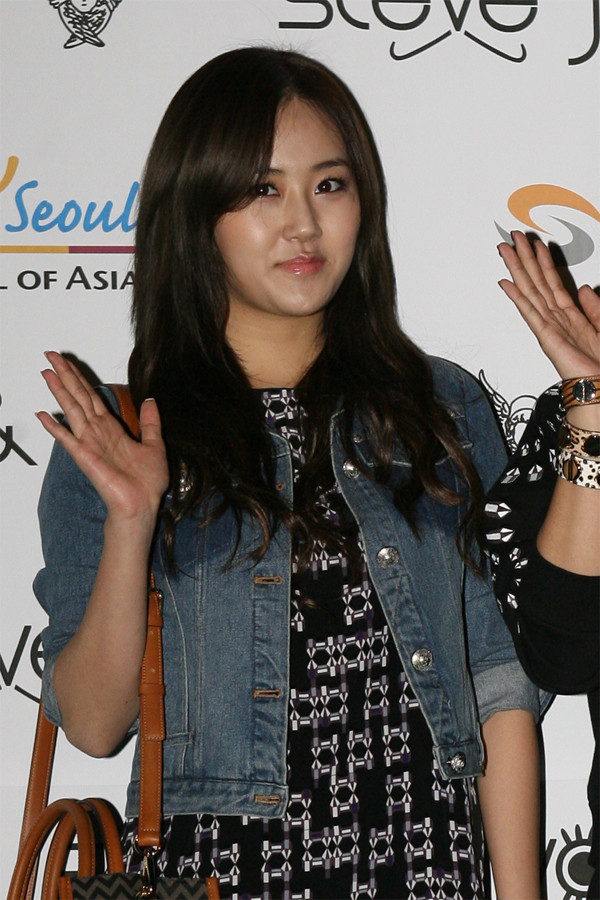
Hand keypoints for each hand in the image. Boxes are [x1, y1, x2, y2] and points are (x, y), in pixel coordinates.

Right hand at [37, 352, 168, 521]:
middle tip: (50, 356)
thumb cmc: (147, 482)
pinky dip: (55, 427)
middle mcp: (98, 432)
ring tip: (46, 373)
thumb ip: (151, 422)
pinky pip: (67, 438)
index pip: (92, 396)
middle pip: (78, 397)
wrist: (143, 504)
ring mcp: (89, 443)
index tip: (68, 363)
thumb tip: (150, 400)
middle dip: (65, 376)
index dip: (80, 378)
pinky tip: (43, 414)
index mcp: (112, 428)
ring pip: (72, 409)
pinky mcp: (85, 456)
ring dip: (59, 391)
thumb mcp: (155, 444)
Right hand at [497, 231, 599, 378]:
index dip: (543, 261)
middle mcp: (556, 318)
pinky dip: (516, 296)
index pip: (552, 282)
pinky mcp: (545, 335)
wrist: (599, 384)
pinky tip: (506, 283)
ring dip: (517, 269)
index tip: (535, 245)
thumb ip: (593, 307)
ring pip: (529, 290)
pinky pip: (528, 311)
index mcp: (571, 315)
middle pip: (536, 281)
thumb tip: (582, 288)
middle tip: (512, 239)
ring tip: (506, 251)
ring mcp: (548, 326)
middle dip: (524, 258)